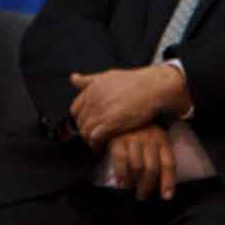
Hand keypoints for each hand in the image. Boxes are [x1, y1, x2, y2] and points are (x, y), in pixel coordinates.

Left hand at [68, 65, 187, 145]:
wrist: (151, 87)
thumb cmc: (133, 82)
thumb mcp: (108, 76)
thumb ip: (89, 80)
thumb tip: (73, 78)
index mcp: (91, 90)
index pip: (75, 110)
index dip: (80, 119)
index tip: (87, 125)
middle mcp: (93, 100)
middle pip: (80, 122)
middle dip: (85, 131)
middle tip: (93, 137)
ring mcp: (101, 112)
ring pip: (85, 132)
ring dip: (89, 140)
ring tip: (97, 144)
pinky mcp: (110, 124)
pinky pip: (94, 138)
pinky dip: (95, 145)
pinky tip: (101, 147)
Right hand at [105, 125, 176, 200]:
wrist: (117, 112)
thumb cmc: (138, 130)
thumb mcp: (152, 137)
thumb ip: (157, 154)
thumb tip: (160, 183)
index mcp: (161, 138)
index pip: (168, 163)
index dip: (168, 182)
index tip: (166, 197)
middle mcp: (149, 138)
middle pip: (152, 168)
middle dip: (147, 186)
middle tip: (142, 197)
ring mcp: (133, 138)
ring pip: (137, 167)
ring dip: (134, 183)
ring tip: (131, 191)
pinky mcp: (117, 139)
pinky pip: (120, 160)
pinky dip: (121, 175)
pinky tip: (121, 184)